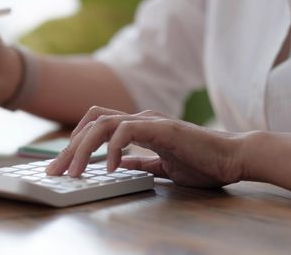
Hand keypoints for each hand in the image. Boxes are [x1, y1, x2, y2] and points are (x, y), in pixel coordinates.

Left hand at [45, 106, 244, 187]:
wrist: (234, 157)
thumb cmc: (204, 162)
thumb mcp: (163, 167)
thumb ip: (141, 163)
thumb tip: (120, 166)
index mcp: (139, 126)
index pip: (96, 125)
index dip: (76, 142)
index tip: (64, 165)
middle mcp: (140, 119)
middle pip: (91, 122)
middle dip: (69, 147)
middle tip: (55, 171)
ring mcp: (149, 121)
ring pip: (101, 123)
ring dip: (82, 148)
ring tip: (74, 171)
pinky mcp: (161, 128)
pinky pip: (126, 131)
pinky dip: (111, 148)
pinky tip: (109, 167)